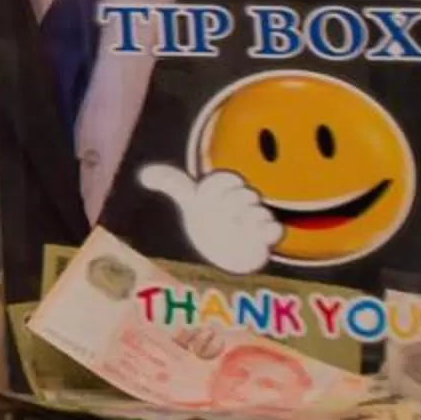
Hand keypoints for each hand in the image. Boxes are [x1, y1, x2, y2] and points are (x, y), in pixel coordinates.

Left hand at [137, 164, 283, 274]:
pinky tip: (255, 234)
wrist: (230, 245)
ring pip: (261, 211)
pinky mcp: (266, 237)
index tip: (207, 193)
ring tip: (240, 223)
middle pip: (246, 194)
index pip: (227, 178)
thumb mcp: (191, 199)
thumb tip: (144, 174)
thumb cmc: (211, 218)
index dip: (219, 183)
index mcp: (225, 191)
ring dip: (250, 216)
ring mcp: (255, 219)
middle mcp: (242, 203)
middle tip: (225, 211)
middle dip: (234, 200)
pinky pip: (275, 231)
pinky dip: (268, 231)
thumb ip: (172, 183)